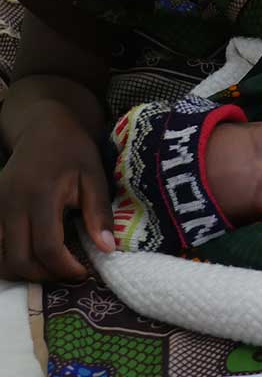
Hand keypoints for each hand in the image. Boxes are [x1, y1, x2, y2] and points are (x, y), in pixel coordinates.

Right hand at [0, 113, 114, 281]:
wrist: (42, 128)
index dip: (64, 267)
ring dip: (23, 272)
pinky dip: (9, 259)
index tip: (83, 273)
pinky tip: (32, 256)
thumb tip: (107, 248)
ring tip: (51, 268)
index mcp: (41, 194)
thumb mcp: (94, 175)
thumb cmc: (73, 150)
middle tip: (67, 274)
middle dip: (44, 276)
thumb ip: (98, 212)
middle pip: (18, 259)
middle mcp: (11, 205)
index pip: (47, 246)